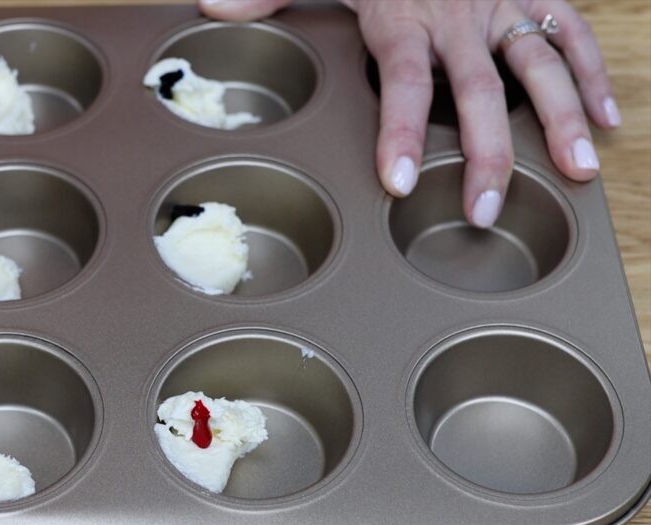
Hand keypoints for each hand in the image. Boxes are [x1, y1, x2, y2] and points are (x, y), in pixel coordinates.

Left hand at [199, 0, 618, 227]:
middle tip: (483, 210)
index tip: (396, 182)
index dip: (399, 134)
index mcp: (400, 16)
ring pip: (541, 66)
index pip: (403, 83)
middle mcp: (458, 15)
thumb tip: (213, 8)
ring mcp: (500, 5)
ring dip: (561, 119)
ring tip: (576, 171)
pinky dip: (591, 74)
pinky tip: (607, 121)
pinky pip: (570, 32)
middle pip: (479, 92)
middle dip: (486, 155)